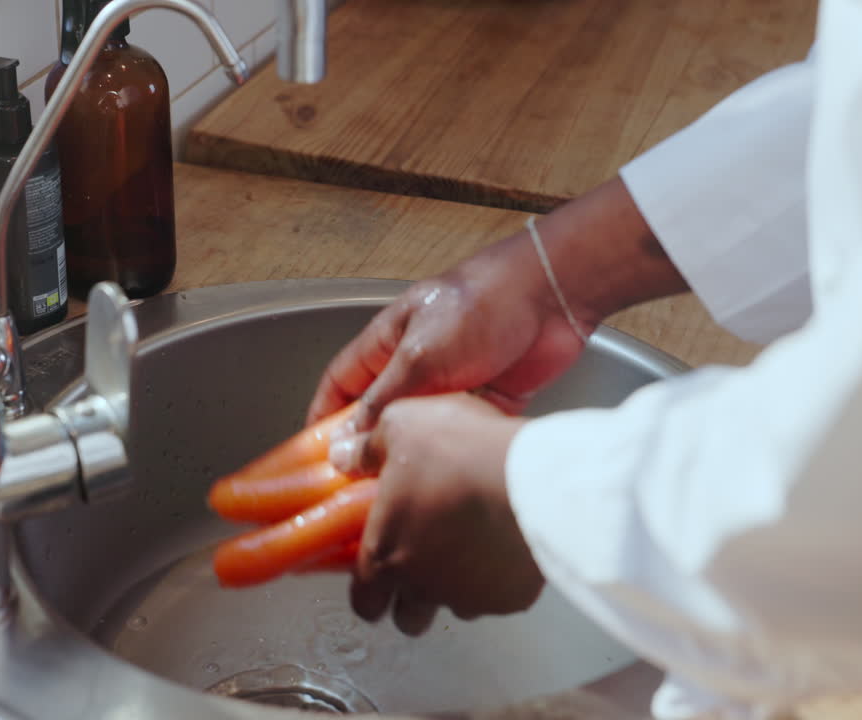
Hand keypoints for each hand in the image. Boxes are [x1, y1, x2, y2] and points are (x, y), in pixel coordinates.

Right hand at [306, 178, 687, 453]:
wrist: (552, 296)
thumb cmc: (478, 307)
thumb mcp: (419, 357)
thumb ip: (383, 402)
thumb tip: (346, 442)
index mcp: (388, 342)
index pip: (341, 384)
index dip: (322, 419)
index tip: (310, 458)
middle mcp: (416, 363)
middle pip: (381, 413)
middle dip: (368, 448)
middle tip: (355, 490)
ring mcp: (454, 382)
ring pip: (422, 428)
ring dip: (415, 453)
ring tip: (400, 493)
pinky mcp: (490, 399)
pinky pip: (462, 433)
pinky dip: (454, 452)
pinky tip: (446, 479)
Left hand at [343, 393, 543, 634]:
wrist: (531, 476)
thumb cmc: (461, 451)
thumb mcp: (400, 424)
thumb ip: (366, 447)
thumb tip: (343, 455)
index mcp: (386, 552)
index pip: (364, 601)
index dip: (369, 591)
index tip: (378, 572)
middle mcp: (423, 585)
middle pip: (409, 617)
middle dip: (413, 598)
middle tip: (425, 560)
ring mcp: (470, 596)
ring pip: (458, 607)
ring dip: (459, 585)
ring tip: (472, 545)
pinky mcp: (512, 596)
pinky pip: (500, 595)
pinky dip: (500, 577)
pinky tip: (505, 543)